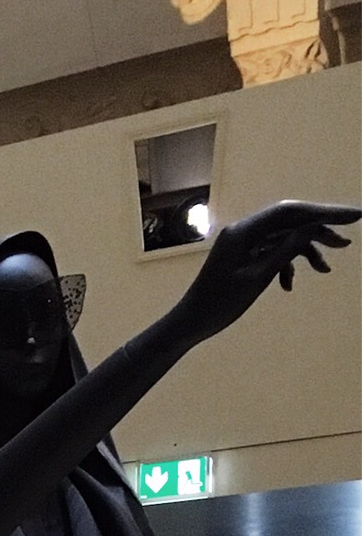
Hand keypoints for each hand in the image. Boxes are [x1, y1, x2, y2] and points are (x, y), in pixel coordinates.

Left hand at [172, 199, 356, 345]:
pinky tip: (288, 286)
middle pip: (290, 221)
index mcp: (243, 231)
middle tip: (347, 242)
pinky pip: (273, 252)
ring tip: (325, 269)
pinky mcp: (244, 256)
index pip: (290, 212)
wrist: (190, 323)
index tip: (354, 216)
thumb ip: (285, 251)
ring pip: (284, 237)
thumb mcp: (257, 278)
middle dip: (319, 230)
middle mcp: (243, 231)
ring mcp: (244, 243)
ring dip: (306, 251)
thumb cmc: (218, 304)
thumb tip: (312, 228)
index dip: (324, 212)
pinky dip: (286, 265)